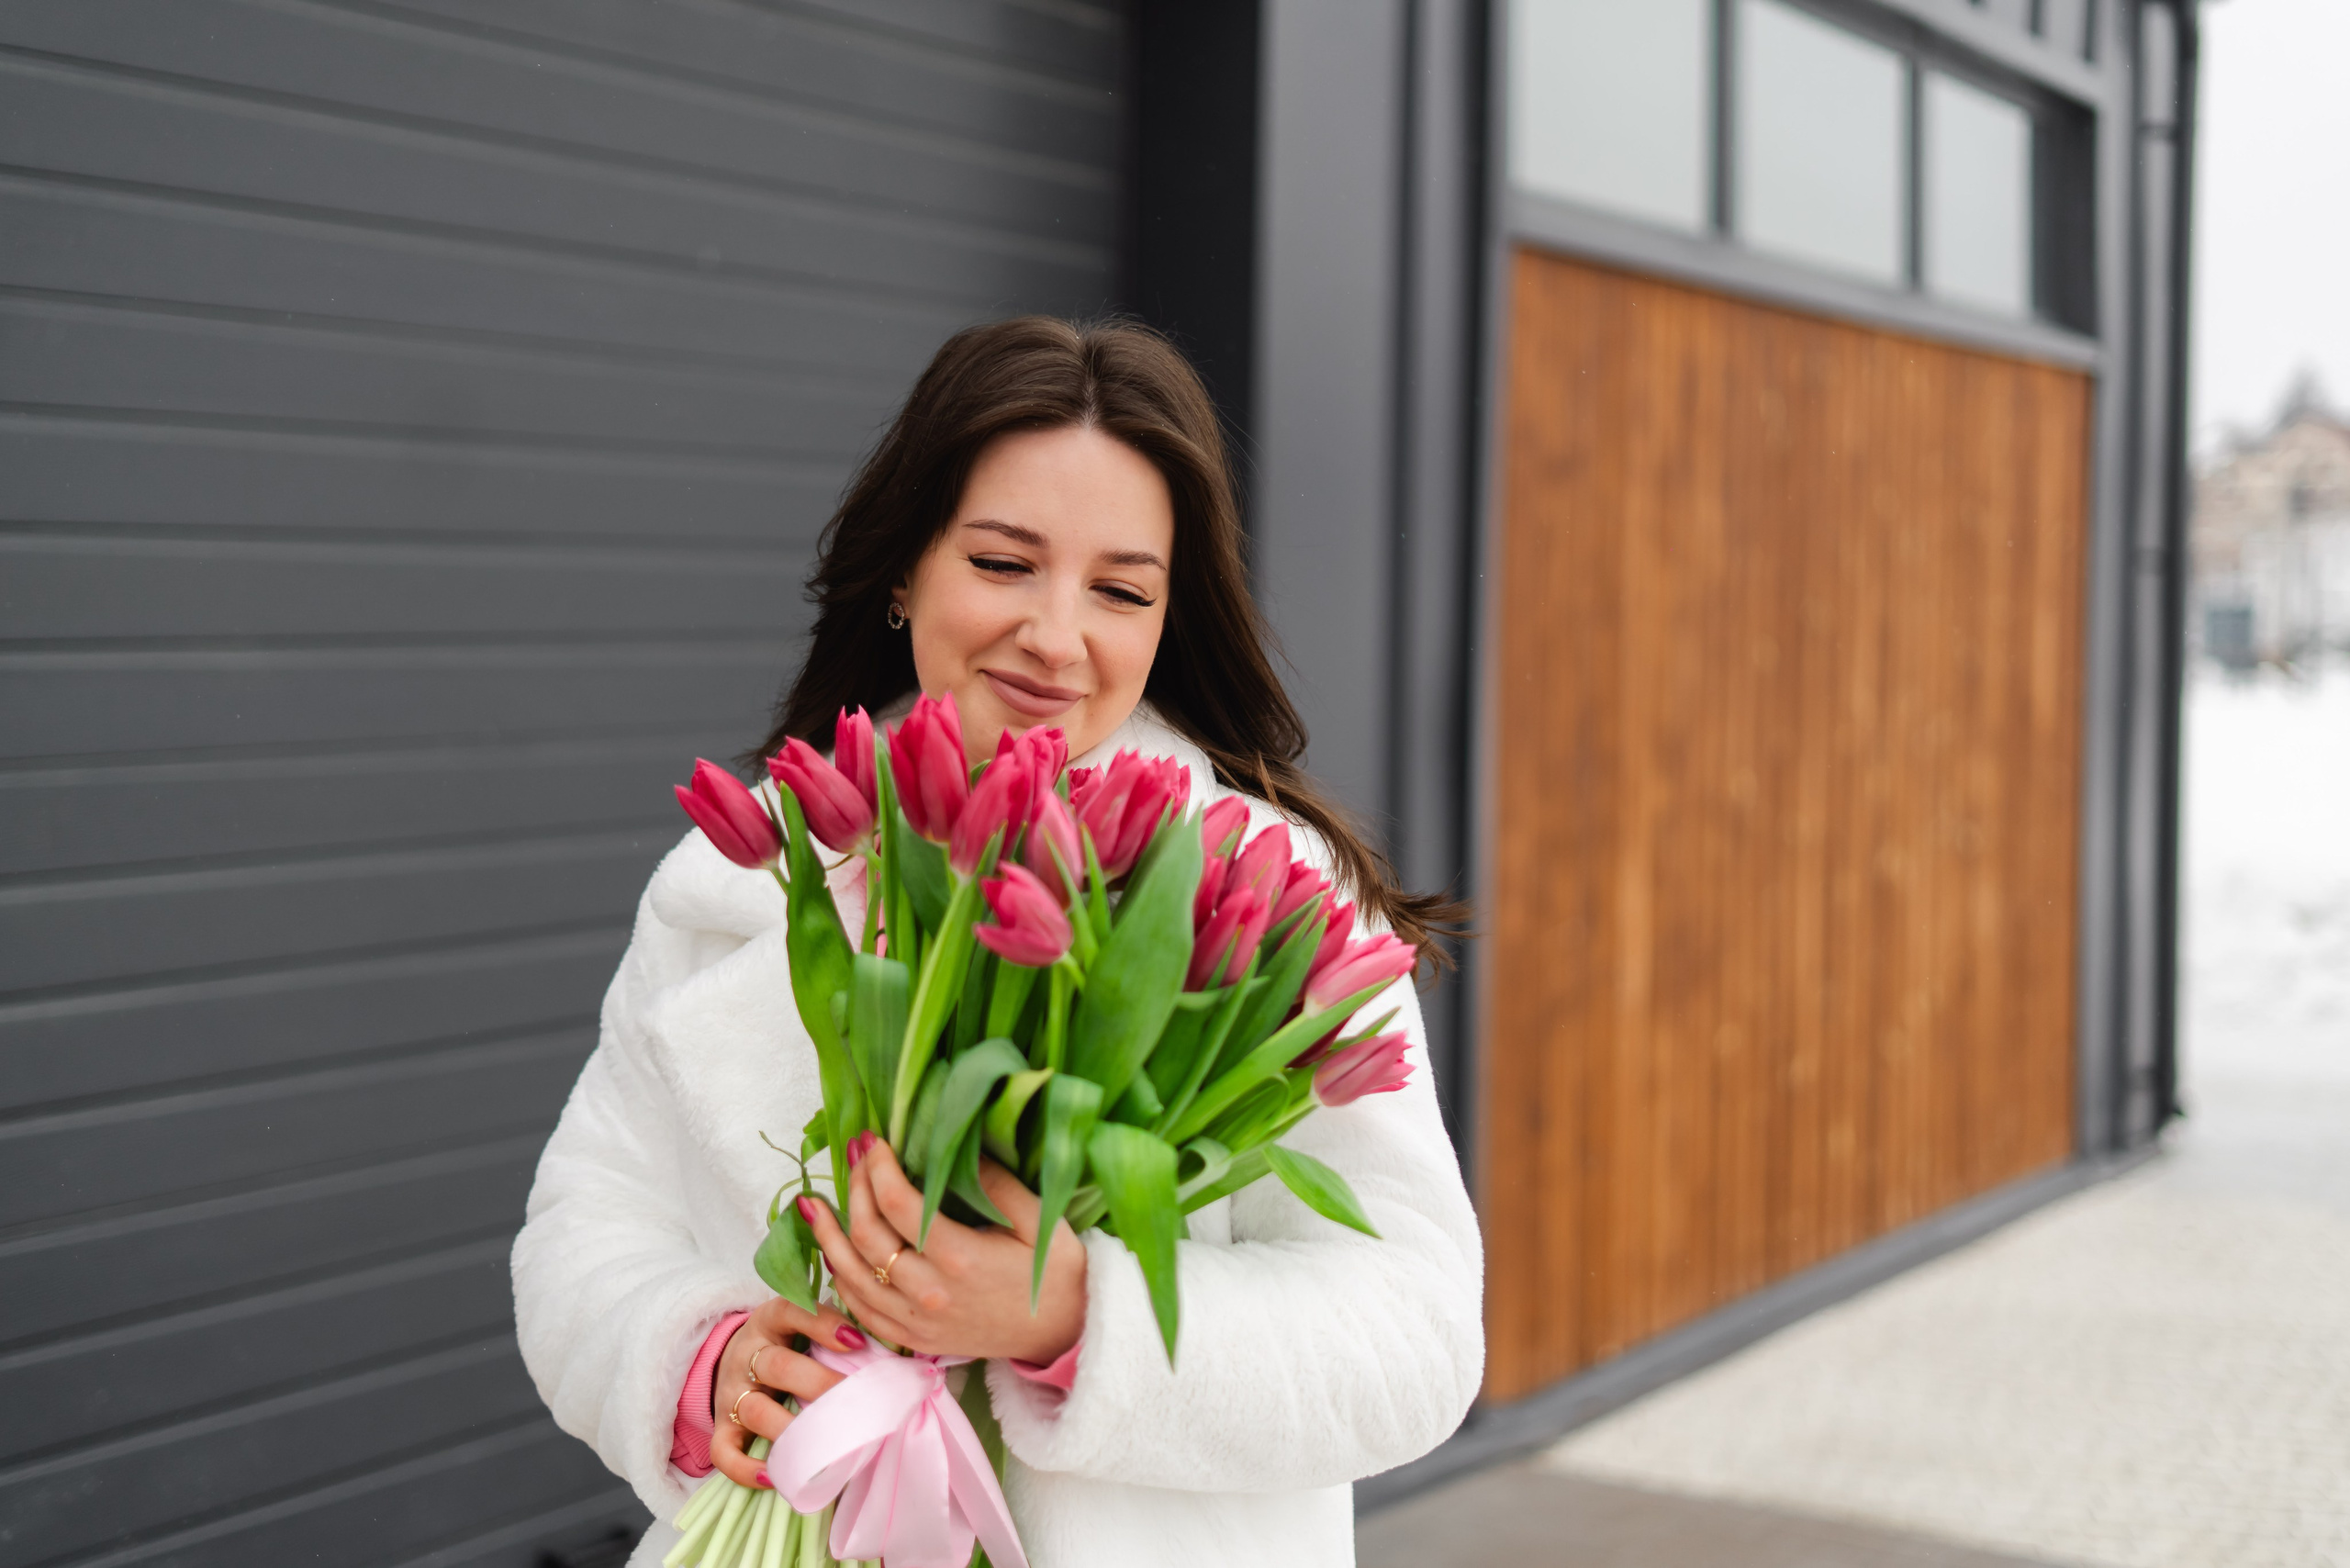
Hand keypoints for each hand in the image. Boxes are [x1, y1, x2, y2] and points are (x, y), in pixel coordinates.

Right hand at [709, 1297, 861, 1488]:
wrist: (735, 1361)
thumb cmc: (788, 1345)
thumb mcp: (804, 1326)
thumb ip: (838, 1332)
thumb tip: (897, 1354)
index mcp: (771, 1321)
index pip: (791, 1312)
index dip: (823, 1324)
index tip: (858, 1342)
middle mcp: (747, 1354)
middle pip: (777, 1366)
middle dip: (819, 1385)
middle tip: (856, 1403)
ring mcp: (731, 1392)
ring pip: (755, 1409)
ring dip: (790, 1429)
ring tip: (824, 1446)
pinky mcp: (721, 1427)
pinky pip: (724, 1451)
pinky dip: (745, 1469)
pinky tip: (774, 1477)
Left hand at [803, 1138, 1085, 1366]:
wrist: (1063, 1336)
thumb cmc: (1055, 1274)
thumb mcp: (1040, 1221)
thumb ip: (998, 1184)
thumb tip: (957, 1147)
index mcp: (960, 1258)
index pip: (898, 1205)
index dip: (878, 1168)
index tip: (872, 1140)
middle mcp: (930, 1292)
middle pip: (867, 1235)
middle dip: (855, 1188)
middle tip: (855, 1155)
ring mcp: (917, 1320)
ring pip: (851, 1275)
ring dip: (828, 1236)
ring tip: (813, 1203)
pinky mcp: (913, 1338)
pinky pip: (860, 1309)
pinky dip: (840, 1278)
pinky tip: (834, 1252)